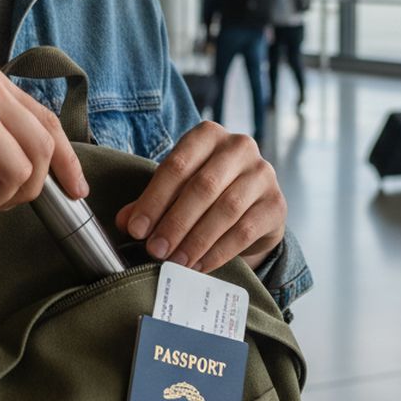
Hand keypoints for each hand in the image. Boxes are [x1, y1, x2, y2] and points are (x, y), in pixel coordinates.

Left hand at [113, 121, 285, 272]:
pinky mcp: (276, 204)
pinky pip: (244, 231)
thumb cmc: (206, 192)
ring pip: (225, 210)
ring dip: (195, 241)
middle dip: (174, 223)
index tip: (136, 229)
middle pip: (202, 187)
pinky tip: (199, 266)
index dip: (153, 200)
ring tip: (175, 262)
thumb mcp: (176, 189)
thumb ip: (150, 202)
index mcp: (208, 135)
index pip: (177, 165)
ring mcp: (262, 174)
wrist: (252, 206)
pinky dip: (218, 252)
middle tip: (154, 250)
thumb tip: (124, 221)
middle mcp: (239, 147)